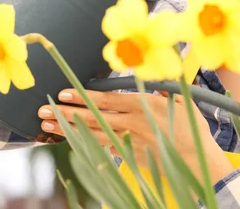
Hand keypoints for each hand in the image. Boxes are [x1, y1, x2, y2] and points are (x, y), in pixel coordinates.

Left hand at [37, 89, 234, 183]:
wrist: (195, 161)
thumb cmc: (191, 129)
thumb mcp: (181, 100)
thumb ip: (161, 88)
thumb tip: (146, 78)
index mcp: (143, 105)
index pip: (106, 100)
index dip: (82, 96)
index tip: (64, 93)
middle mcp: (132, 123)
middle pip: (93, 116)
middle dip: (67, 112)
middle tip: (44, 109)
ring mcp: (129, 141)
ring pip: (92, 133)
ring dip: (68, 129)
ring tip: (48, 125)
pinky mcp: (129, 156)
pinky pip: (102, 148)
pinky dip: (85, 144)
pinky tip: (70, 140)